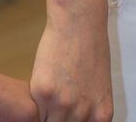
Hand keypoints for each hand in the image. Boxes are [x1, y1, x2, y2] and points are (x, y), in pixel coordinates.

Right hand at [30, 0, 112, 121]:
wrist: (79, 23)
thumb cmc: (91, 49)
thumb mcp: (98, 87)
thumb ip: (88, 108)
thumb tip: (75, 119)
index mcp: (101, 115)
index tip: (62, 118)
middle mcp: (83, 114)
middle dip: (57, 119)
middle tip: (53, 108)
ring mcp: (62, 105)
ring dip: (45, 113)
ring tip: (47, 98)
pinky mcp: (43, 92)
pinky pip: (34, 108)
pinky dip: (36, 101)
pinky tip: (40, 86)